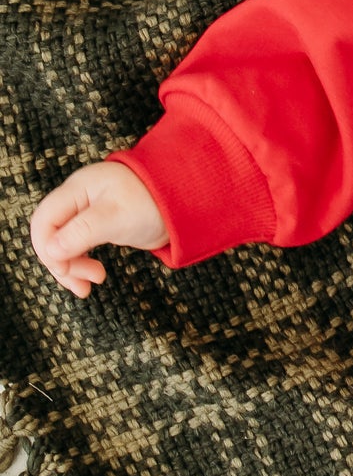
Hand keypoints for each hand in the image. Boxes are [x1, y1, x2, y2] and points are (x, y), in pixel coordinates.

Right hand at [30, 161, 167, 297]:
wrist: (185, 200)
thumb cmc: (153, 202)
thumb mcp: (116, 217)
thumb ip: (82, 232)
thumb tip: (51, 251)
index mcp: (76, 190)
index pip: (44, 221)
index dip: (47, 249)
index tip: (68, 271)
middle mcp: (77, 199)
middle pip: (49, 234)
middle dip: (61, 262)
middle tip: (85, 284)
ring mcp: (86, 212)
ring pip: (62, 243)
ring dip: (71, 267)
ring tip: (90, 285)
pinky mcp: (98, 225)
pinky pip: (77, 246)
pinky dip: (81, 263)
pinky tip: (94, 276)